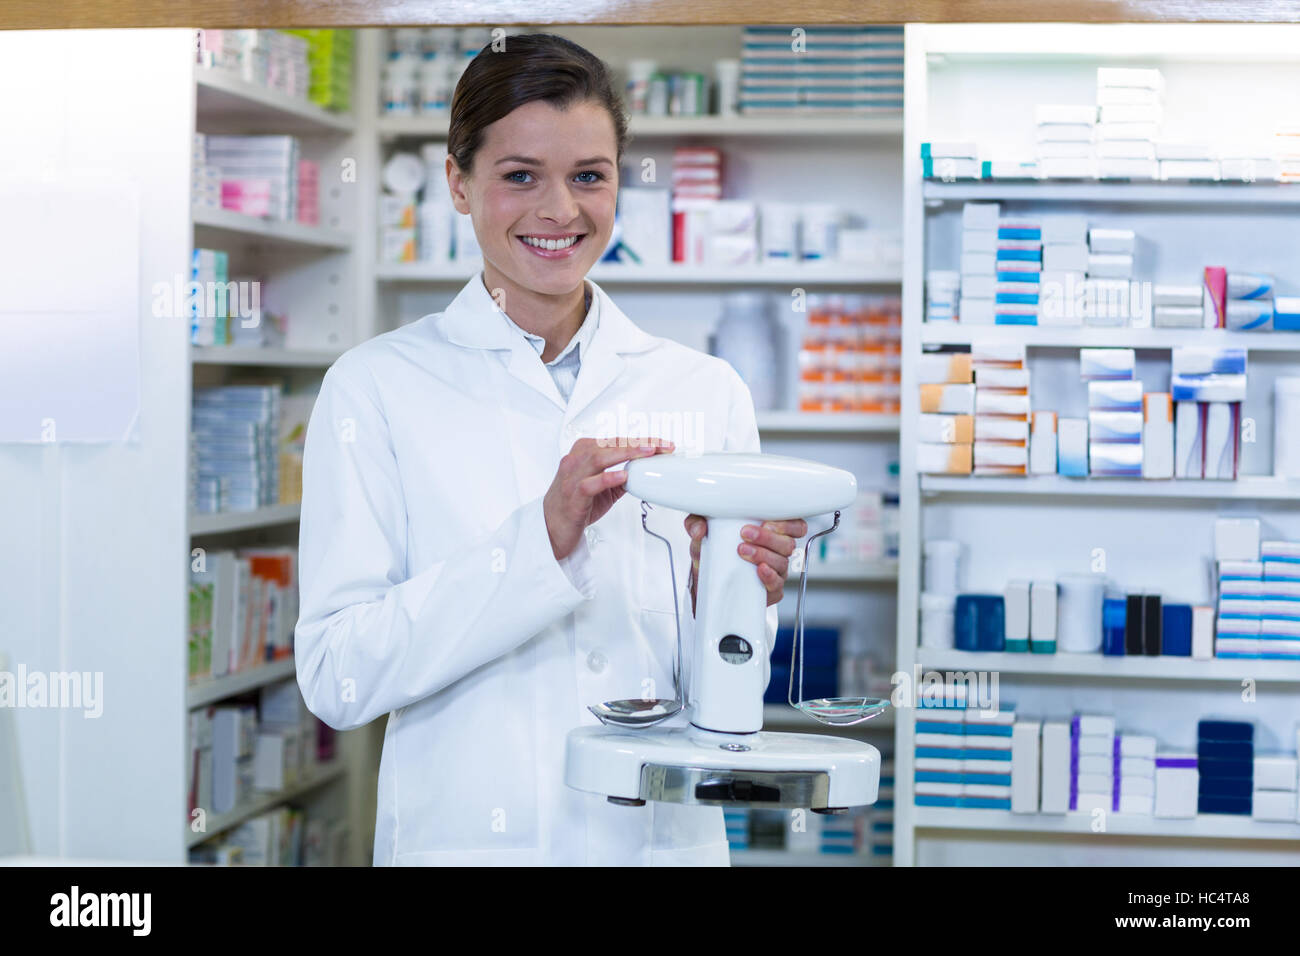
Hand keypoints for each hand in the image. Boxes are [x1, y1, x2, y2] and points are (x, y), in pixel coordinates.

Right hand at [544, 437, 674, 560]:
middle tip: (660, 446)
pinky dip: (607, 478)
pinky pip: (590, 483)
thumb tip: (644, 471)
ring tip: (647, 453)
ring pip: (599, 457)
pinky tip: (623, 476)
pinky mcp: (573, 494)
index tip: (662, 444)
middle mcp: (576, 459)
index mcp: (584, 452)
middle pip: (610, 445)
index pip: (616, 441)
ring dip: (625, 453)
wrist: (553, 525)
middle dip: (638, 444)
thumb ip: (620, 476)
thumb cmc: (576, 503)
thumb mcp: (602, 485)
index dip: (641, 441)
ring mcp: (573, 475)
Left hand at [684, 515, 807, 612]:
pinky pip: (777, 586)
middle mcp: (777, 552)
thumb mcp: (702, 532)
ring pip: (782, 563)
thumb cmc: (713, 549)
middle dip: (768, 538)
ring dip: (763, 555)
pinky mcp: (770, 590)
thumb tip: (699, 528)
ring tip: (742, 551)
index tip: (766, 522)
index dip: (787, 523)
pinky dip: (769, 577)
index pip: (795, 526)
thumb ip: (697, 522)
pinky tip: (759, 570)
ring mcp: (776, 572)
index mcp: (771, 533)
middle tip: (745, 534)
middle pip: (788, 544)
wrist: (705, 579)